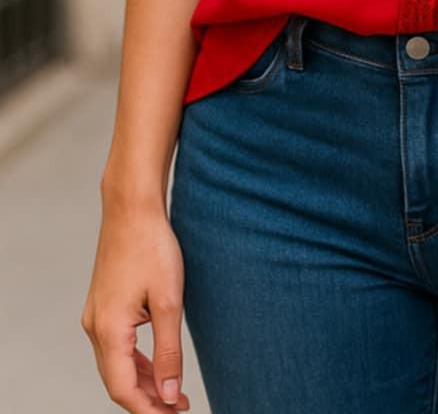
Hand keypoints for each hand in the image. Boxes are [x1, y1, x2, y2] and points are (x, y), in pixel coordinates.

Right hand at [81, 199, 191, 411]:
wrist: (132, 207)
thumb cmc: (153, 247)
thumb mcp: (169, 301)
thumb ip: (169, 351)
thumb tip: (170, 395)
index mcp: (108, 330)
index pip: (123, 388)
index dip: (147, 410)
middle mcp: (95, 327)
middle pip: (118, 380)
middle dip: (148, 400)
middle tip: (180, 408)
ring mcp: (96, 315)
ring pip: (117, 364)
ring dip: (144, 382)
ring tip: (174, 396)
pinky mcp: (103, 305)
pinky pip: (117, 346)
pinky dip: (137, 361)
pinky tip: (158, 367)